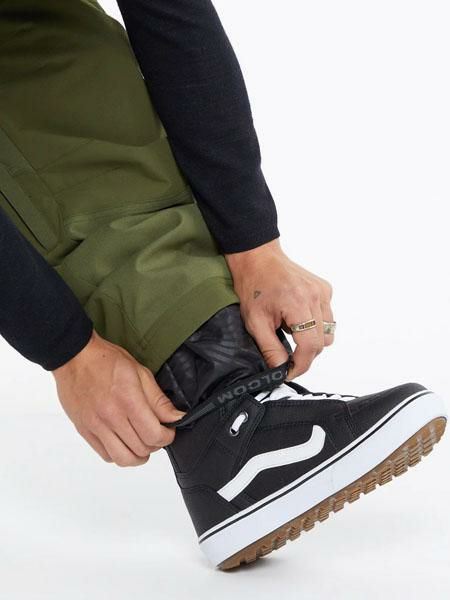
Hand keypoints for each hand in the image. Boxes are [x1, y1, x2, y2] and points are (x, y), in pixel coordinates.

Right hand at [52, 330, 183, 466]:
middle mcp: (111, 416)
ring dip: (138, 456)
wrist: (74, 357)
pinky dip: (119, 454)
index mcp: (128, 400)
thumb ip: (158, 399)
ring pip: (123, 459)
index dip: (167, 437)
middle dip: (155, 444)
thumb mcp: (140, 372)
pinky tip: (124, 441)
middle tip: (156, 434)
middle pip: (141, 449)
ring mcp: (96, 426)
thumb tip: (176, 417)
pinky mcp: (84, 430)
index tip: (168, 431)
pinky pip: (105, 455)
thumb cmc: (105, 360)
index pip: (154, 435)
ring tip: (142, 443)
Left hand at [225, 239, 333, 378]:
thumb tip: (281, 370)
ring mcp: (323, 292)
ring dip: (311, 338)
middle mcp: (316, 297)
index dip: (301, 364)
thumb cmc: (253, 286)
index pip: (310, 346)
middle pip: (322, 342)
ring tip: (290, 329)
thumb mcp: (255, 322)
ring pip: (328, 331)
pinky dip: (315, 323)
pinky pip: (327, 316)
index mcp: (298, 304)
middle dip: (305, 354)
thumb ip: (270, 348)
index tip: (289, 371)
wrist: (258, 258)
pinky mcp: (325, 289)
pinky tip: (297, 316)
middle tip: (286, 354)